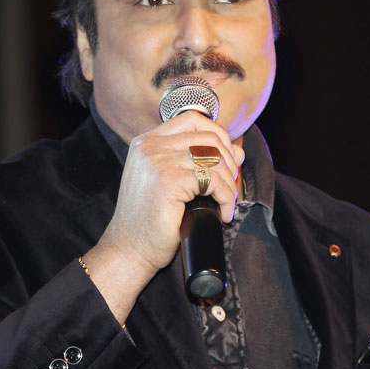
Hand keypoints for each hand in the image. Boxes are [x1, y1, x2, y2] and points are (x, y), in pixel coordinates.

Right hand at [82, 111, 243, 321]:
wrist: (130, 249)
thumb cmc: (151, 219)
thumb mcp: (175, 183)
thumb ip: (200, 162)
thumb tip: (239, 152)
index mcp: (148, 142)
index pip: (193, 120)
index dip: (219, 136)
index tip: (227, 162)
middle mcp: (151, 146)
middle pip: (209, 137)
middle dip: (229, 162)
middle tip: (230, 187)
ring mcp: (159, 161)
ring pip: (215, 160)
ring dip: (230, 184)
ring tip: (227, 203)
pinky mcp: (169, 181)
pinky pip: (213, 181)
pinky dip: (226, 198)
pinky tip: (223, 214)